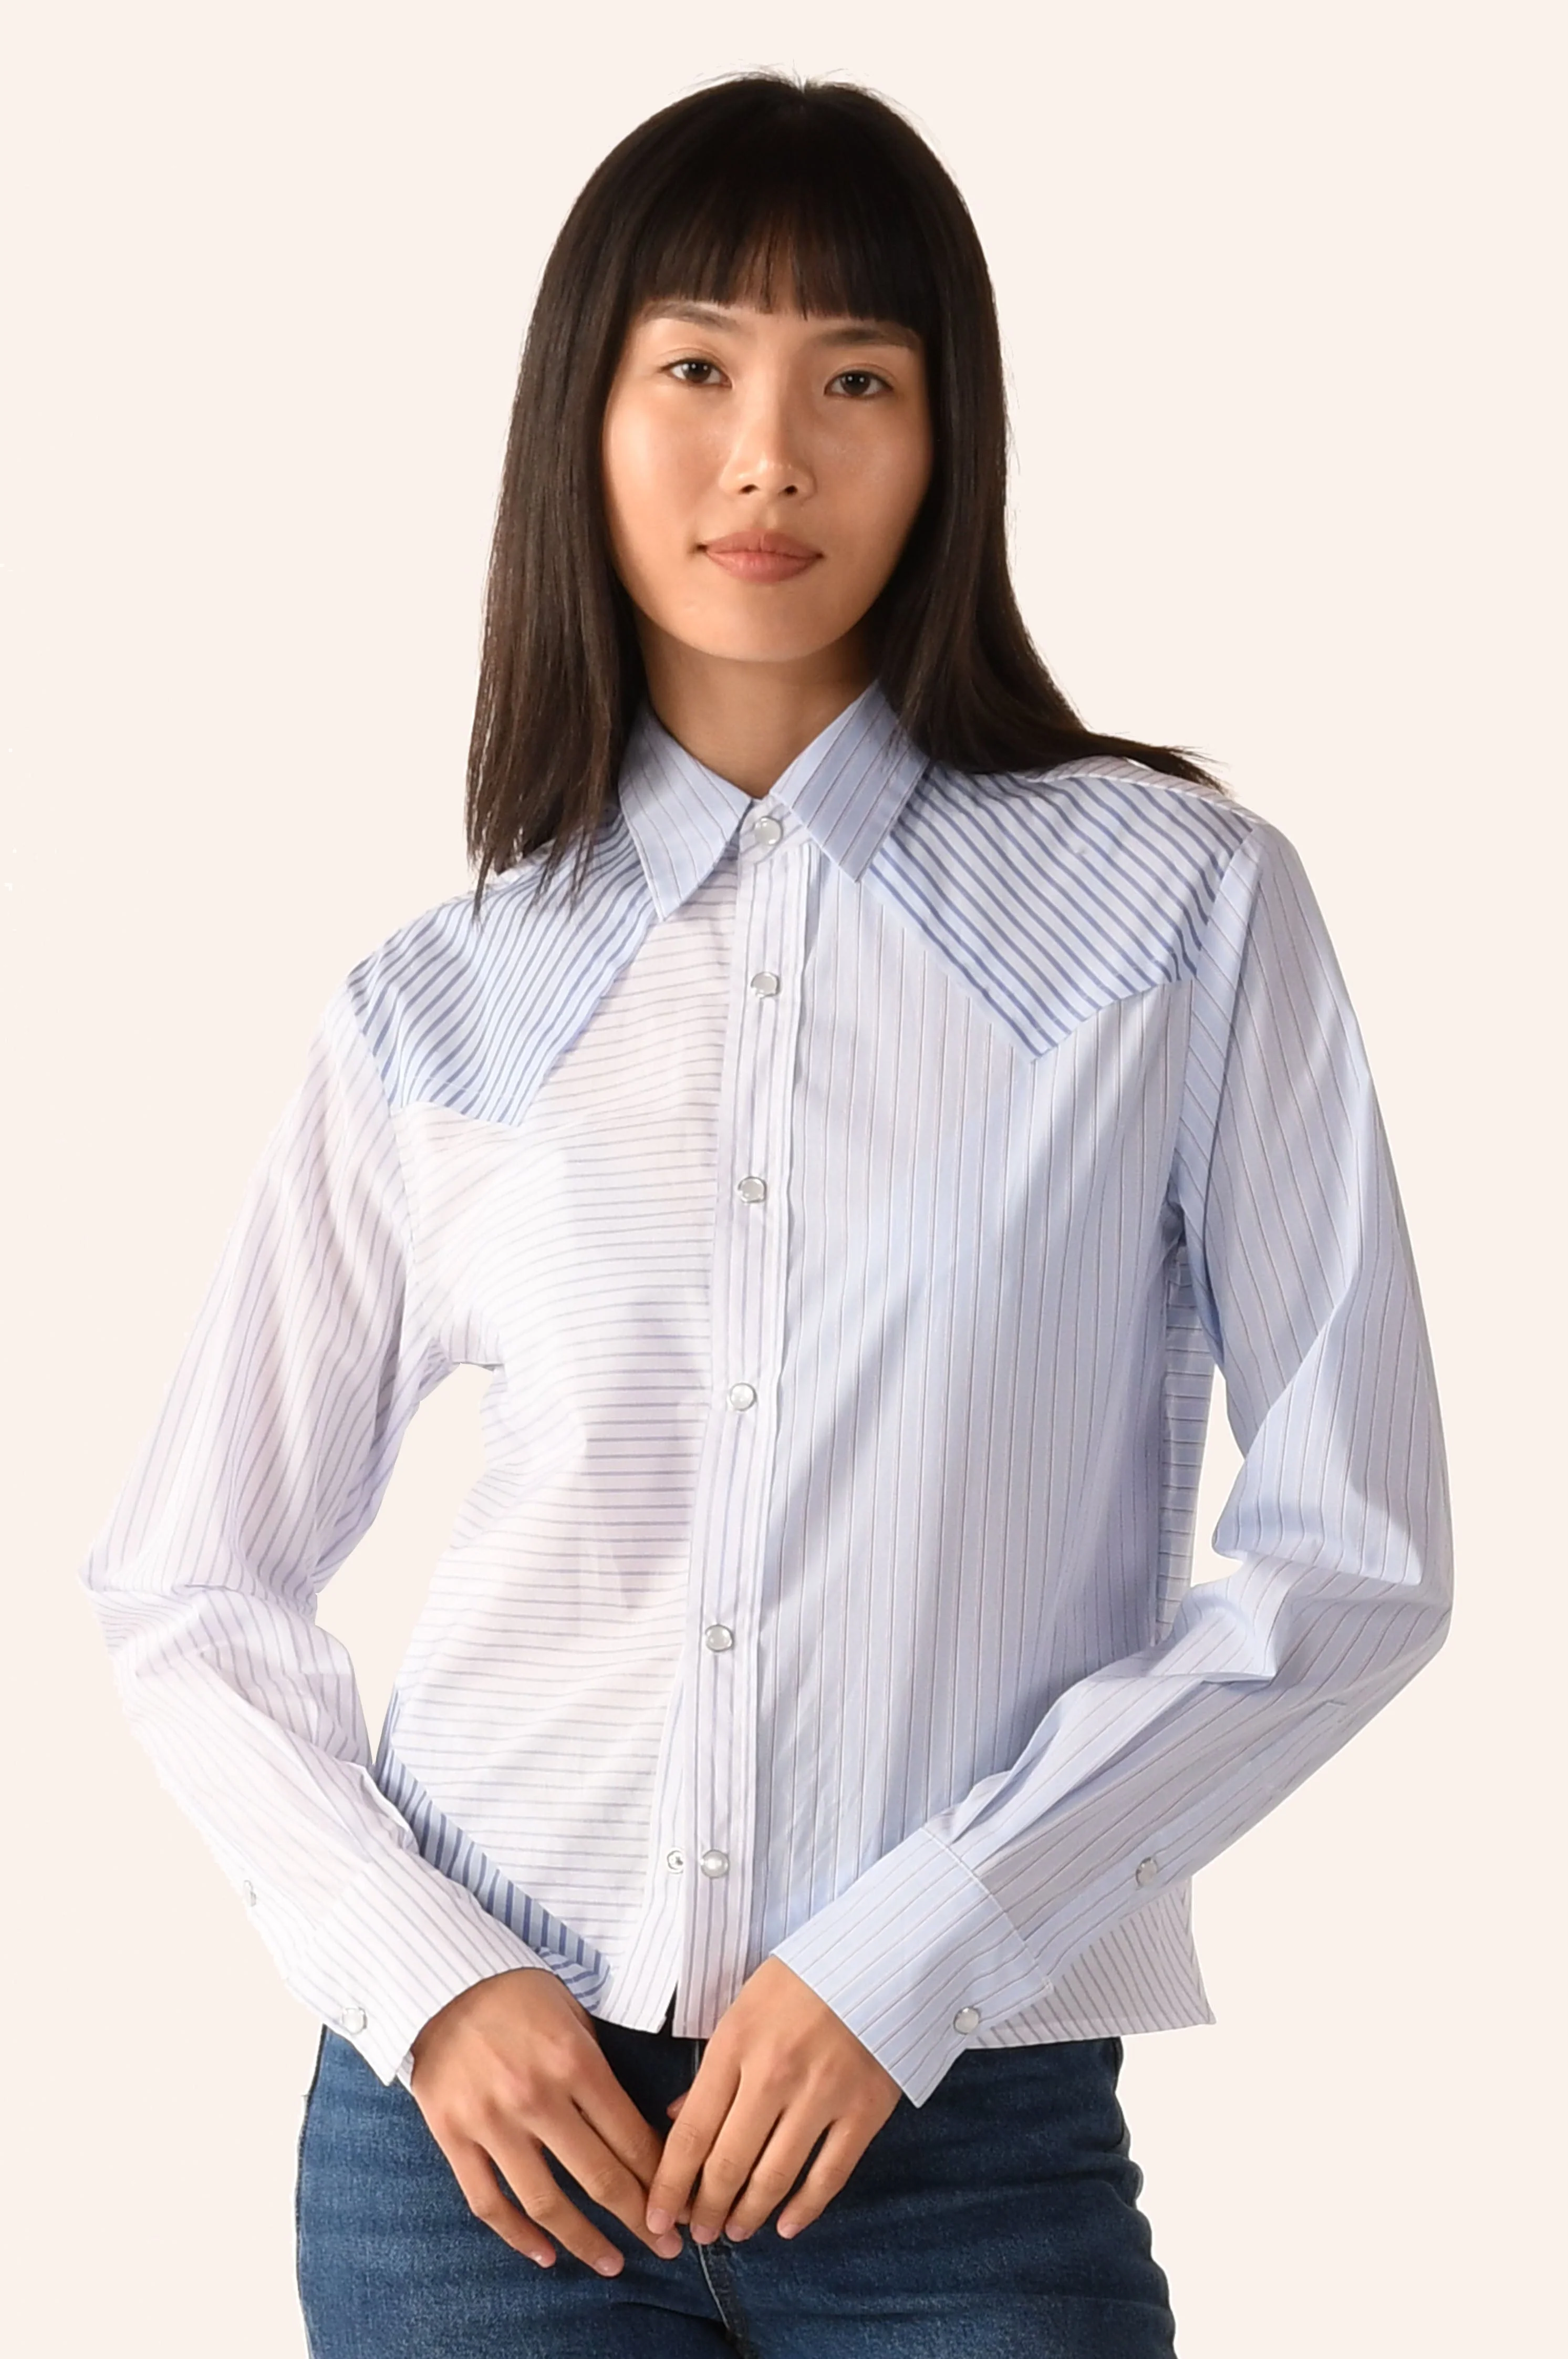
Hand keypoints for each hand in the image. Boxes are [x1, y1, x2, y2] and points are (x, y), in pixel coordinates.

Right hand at [408, 1967, 684, 2274]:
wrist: (439, 1979)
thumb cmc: (516, 1992)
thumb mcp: (572, 2012)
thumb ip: (599, 2069)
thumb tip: (637, 2130)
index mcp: (573, 2061)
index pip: (630, 2137)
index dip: (661, 2179)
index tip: (681, 2206)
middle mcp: (535, 2096)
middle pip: (599, 2177)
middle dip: (640, 2220)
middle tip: (667, 2246)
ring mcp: (490, 2121)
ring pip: (546, 2203)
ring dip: (585, 2241)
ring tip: (613, 2263)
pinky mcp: (452, 2136)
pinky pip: (488, 2202)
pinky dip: (518, 2236)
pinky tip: (544, 2255)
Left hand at [644, 1957, 900, 2244]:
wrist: (879, 1955)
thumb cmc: (801, 1980)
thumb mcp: (743, 2007)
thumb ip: (712, 2068)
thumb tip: (675, 2120)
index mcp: (736, 2044)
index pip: (692, 2132)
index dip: (671, 2184)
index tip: (657, 2217)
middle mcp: (774, 2074)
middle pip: (728, 2163)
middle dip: (707, 2209)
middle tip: (699, 2233)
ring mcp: (822, 2094)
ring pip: (775, 2176)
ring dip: (748, 2215)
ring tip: (735, 2231)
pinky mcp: (864, 2109)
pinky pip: (829, 2174)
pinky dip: (805, 2208)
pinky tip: (786, 2227)